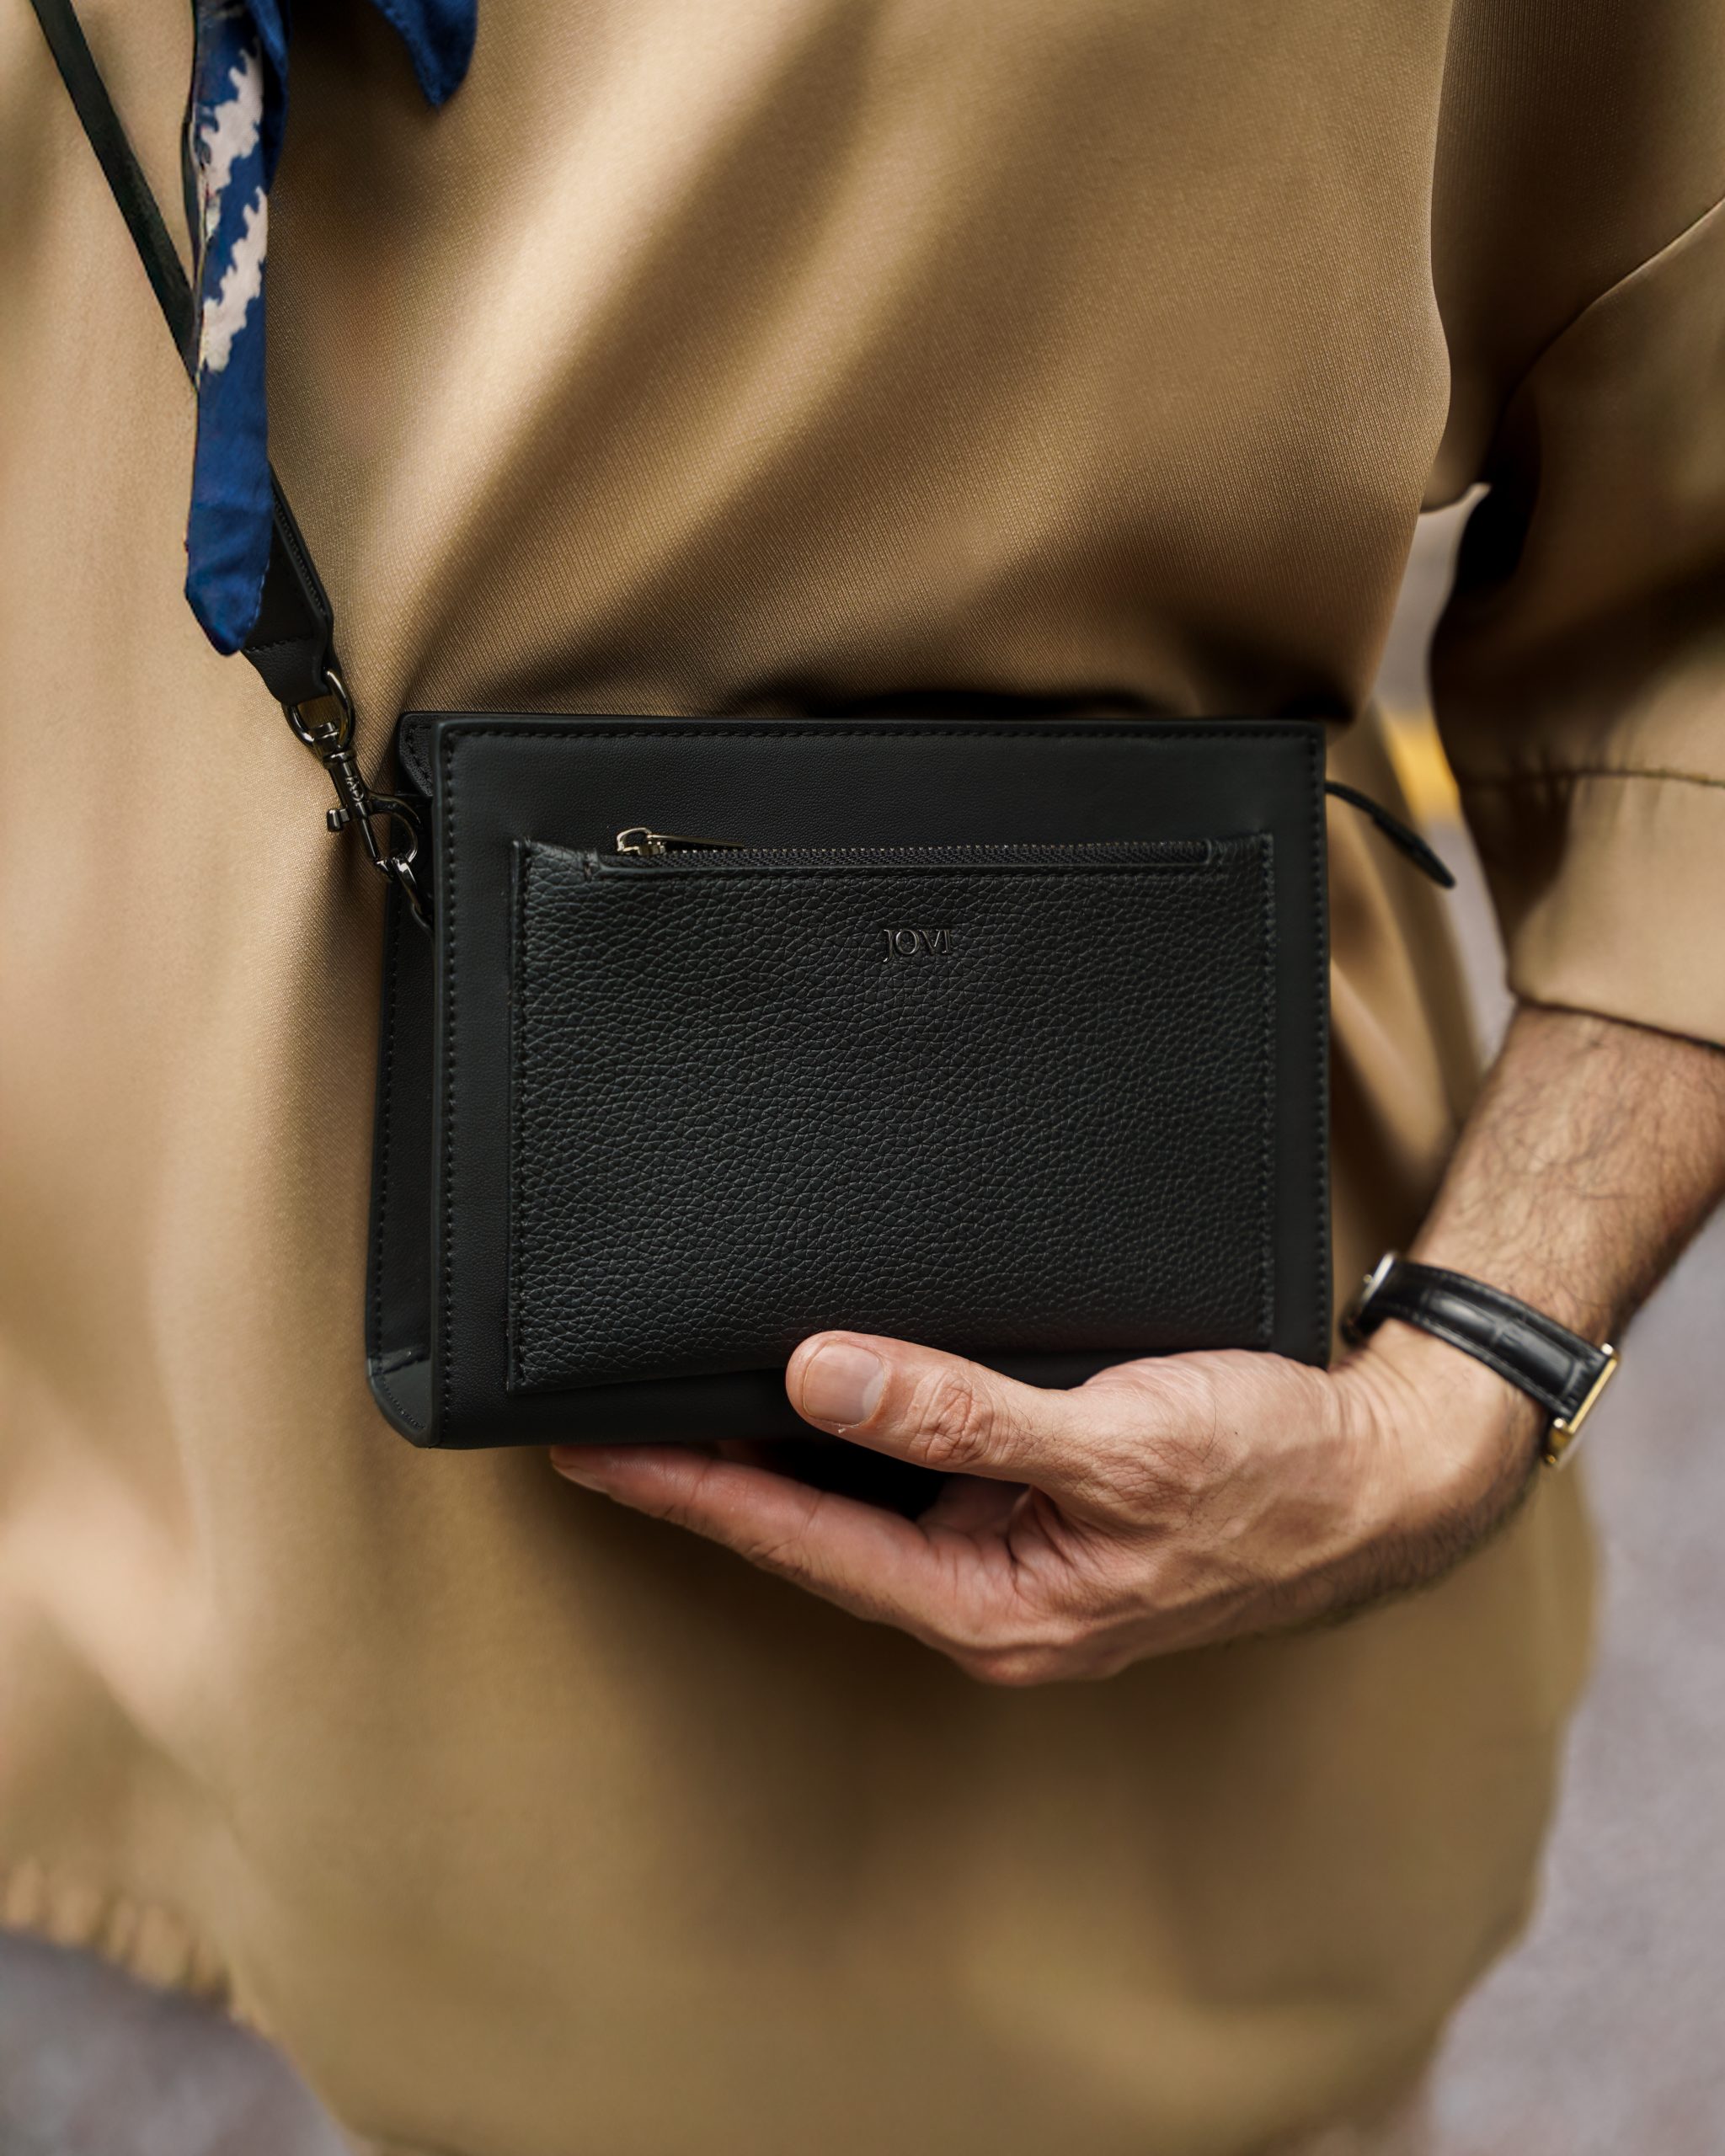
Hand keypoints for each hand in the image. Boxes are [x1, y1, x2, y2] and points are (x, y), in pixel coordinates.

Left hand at [552, 1003, 1724, 1683]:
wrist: (1384, 1477)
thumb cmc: (1271, 1473)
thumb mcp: (1117, 1439)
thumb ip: (963, 1412)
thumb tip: (819, 1372)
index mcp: (992, 1604)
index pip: (797, 1537)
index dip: (684, 1488)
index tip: (588, 1447)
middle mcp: (986, 1592)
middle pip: (810, 1528)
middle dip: (702, 1474)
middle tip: (597, 1416)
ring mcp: (1011, 1555)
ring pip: (858, 1503)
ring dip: (767, 1453)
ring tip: (672, 1397)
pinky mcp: (1038, 1512)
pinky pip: (915, 1475)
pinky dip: (850, 1431)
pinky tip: (812, 1389)